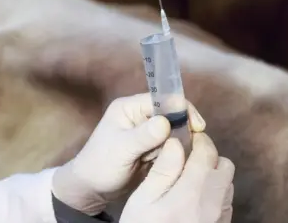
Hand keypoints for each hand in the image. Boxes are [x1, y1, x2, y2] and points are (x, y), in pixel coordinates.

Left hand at [51, 93, 205, 214]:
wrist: (90, 189)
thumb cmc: (99, 165)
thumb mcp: (121, 149)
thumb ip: (143, 136)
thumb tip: (166, 122)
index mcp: (129, 107)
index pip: (163, 99)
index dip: (182, 110)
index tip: (197, 127)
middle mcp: (138, 116)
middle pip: (171, 115)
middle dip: (181, 131)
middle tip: (185, 149)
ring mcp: (145, 132)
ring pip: (173, 133)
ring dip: (176, 146)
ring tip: (170, 159)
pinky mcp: (150, 148)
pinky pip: (169, 147)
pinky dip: (173, 155)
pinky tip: (170, 164)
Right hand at [120, 133, 234, 222]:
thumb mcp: (143, 199)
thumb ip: (163, 170)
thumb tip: (176, 142)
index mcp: (191, 194)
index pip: (207, 153)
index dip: (198, 139)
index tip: (187, 136)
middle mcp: (212, 205)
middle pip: (225, 165)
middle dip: (208, 156)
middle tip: (187, 157)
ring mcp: (220, 218)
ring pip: (227, 183)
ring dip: (212, 174)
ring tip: (189, 177)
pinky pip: (226, 201)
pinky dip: (214, 191)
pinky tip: (194, 196)